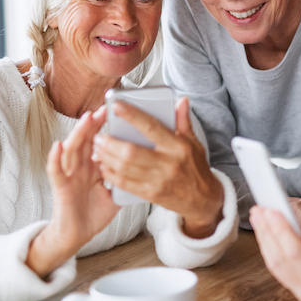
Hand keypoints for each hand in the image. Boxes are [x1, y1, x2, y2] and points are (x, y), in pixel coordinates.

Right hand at [28, 109, 120, 278]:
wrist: (78, 234)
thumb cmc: (96, 211)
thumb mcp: (117, 190)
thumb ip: (130, 176)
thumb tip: (153, 164)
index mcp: (95, 164)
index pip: (101, 140)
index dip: (107, 126)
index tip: (119, 111)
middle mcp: (81, 166)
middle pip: (87, 139)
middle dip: (95, 124)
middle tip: (105, 109)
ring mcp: (69, 174)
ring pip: (72, 149)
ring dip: (78, 133)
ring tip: (87, 119)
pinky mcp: (60, 187)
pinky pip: (55, 170)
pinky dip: (55, 157)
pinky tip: (58, 146)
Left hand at [94, 98, 223, 238]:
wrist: (202, 199)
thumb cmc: (195, 168)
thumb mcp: (194, 142)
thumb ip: (183, 121)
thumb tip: (181, 101)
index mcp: (178, 147)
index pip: (152, 127)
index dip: (132, 115)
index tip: (117, 106)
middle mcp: (168, 164)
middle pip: (131, 152)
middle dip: (110, 143)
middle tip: (100, 135)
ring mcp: (158, 181)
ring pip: (124, 168)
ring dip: (106, 157)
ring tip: (99, 148)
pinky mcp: (150, 194)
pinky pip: (124, 183)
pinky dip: (110, 174)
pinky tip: (105, 166)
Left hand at [250, 207, 300, 300]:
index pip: (294, 252)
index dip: (279, 229)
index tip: (270, 210)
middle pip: (279, 259)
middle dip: (266, 232)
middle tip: (257, 209)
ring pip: (276, 266)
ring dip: (265, 241)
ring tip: (258, 220)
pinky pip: (281, 271)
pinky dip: (272, 252)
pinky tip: (268, 238)